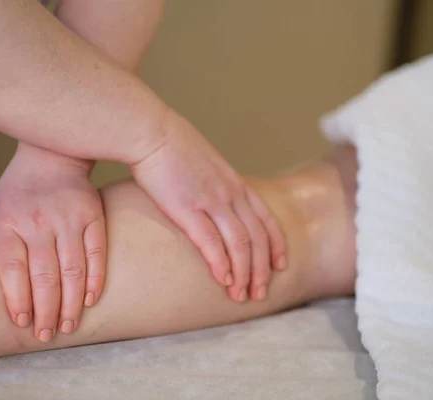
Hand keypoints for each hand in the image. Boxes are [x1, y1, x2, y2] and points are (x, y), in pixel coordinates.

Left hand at [0, 143, 105, 341]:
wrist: (52, 155)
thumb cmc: (19, 191)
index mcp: (8, 223)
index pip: (11, 269)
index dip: (17, 299)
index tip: (22, 322)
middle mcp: (37, 222)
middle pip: (43, 275)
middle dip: (45, 311)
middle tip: (46, 334)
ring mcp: (67, 218)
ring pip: (72, 269)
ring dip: (71, 303)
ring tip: (68, 326)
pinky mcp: (92, 215)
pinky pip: (96, 252)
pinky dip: (95, 279)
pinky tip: (91, 299)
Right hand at [131, 110, 285, 302]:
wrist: (152, 131)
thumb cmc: (172, 146)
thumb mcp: (206, 162)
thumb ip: (216, 183)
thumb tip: (215, 196)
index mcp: (235, 183)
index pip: (266, 218)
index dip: (276, 245)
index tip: (280, 265)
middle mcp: (230, 194)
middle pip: (257, 238)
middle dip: (262, 269)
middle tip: (261, 293)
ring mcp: (211, 200)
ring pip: (239, 244)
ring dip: (244, 273)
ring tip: (242, 296)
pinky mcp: (187, 208)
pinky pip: (211, 242)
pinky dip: (220, 264)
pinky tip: (223, 280)